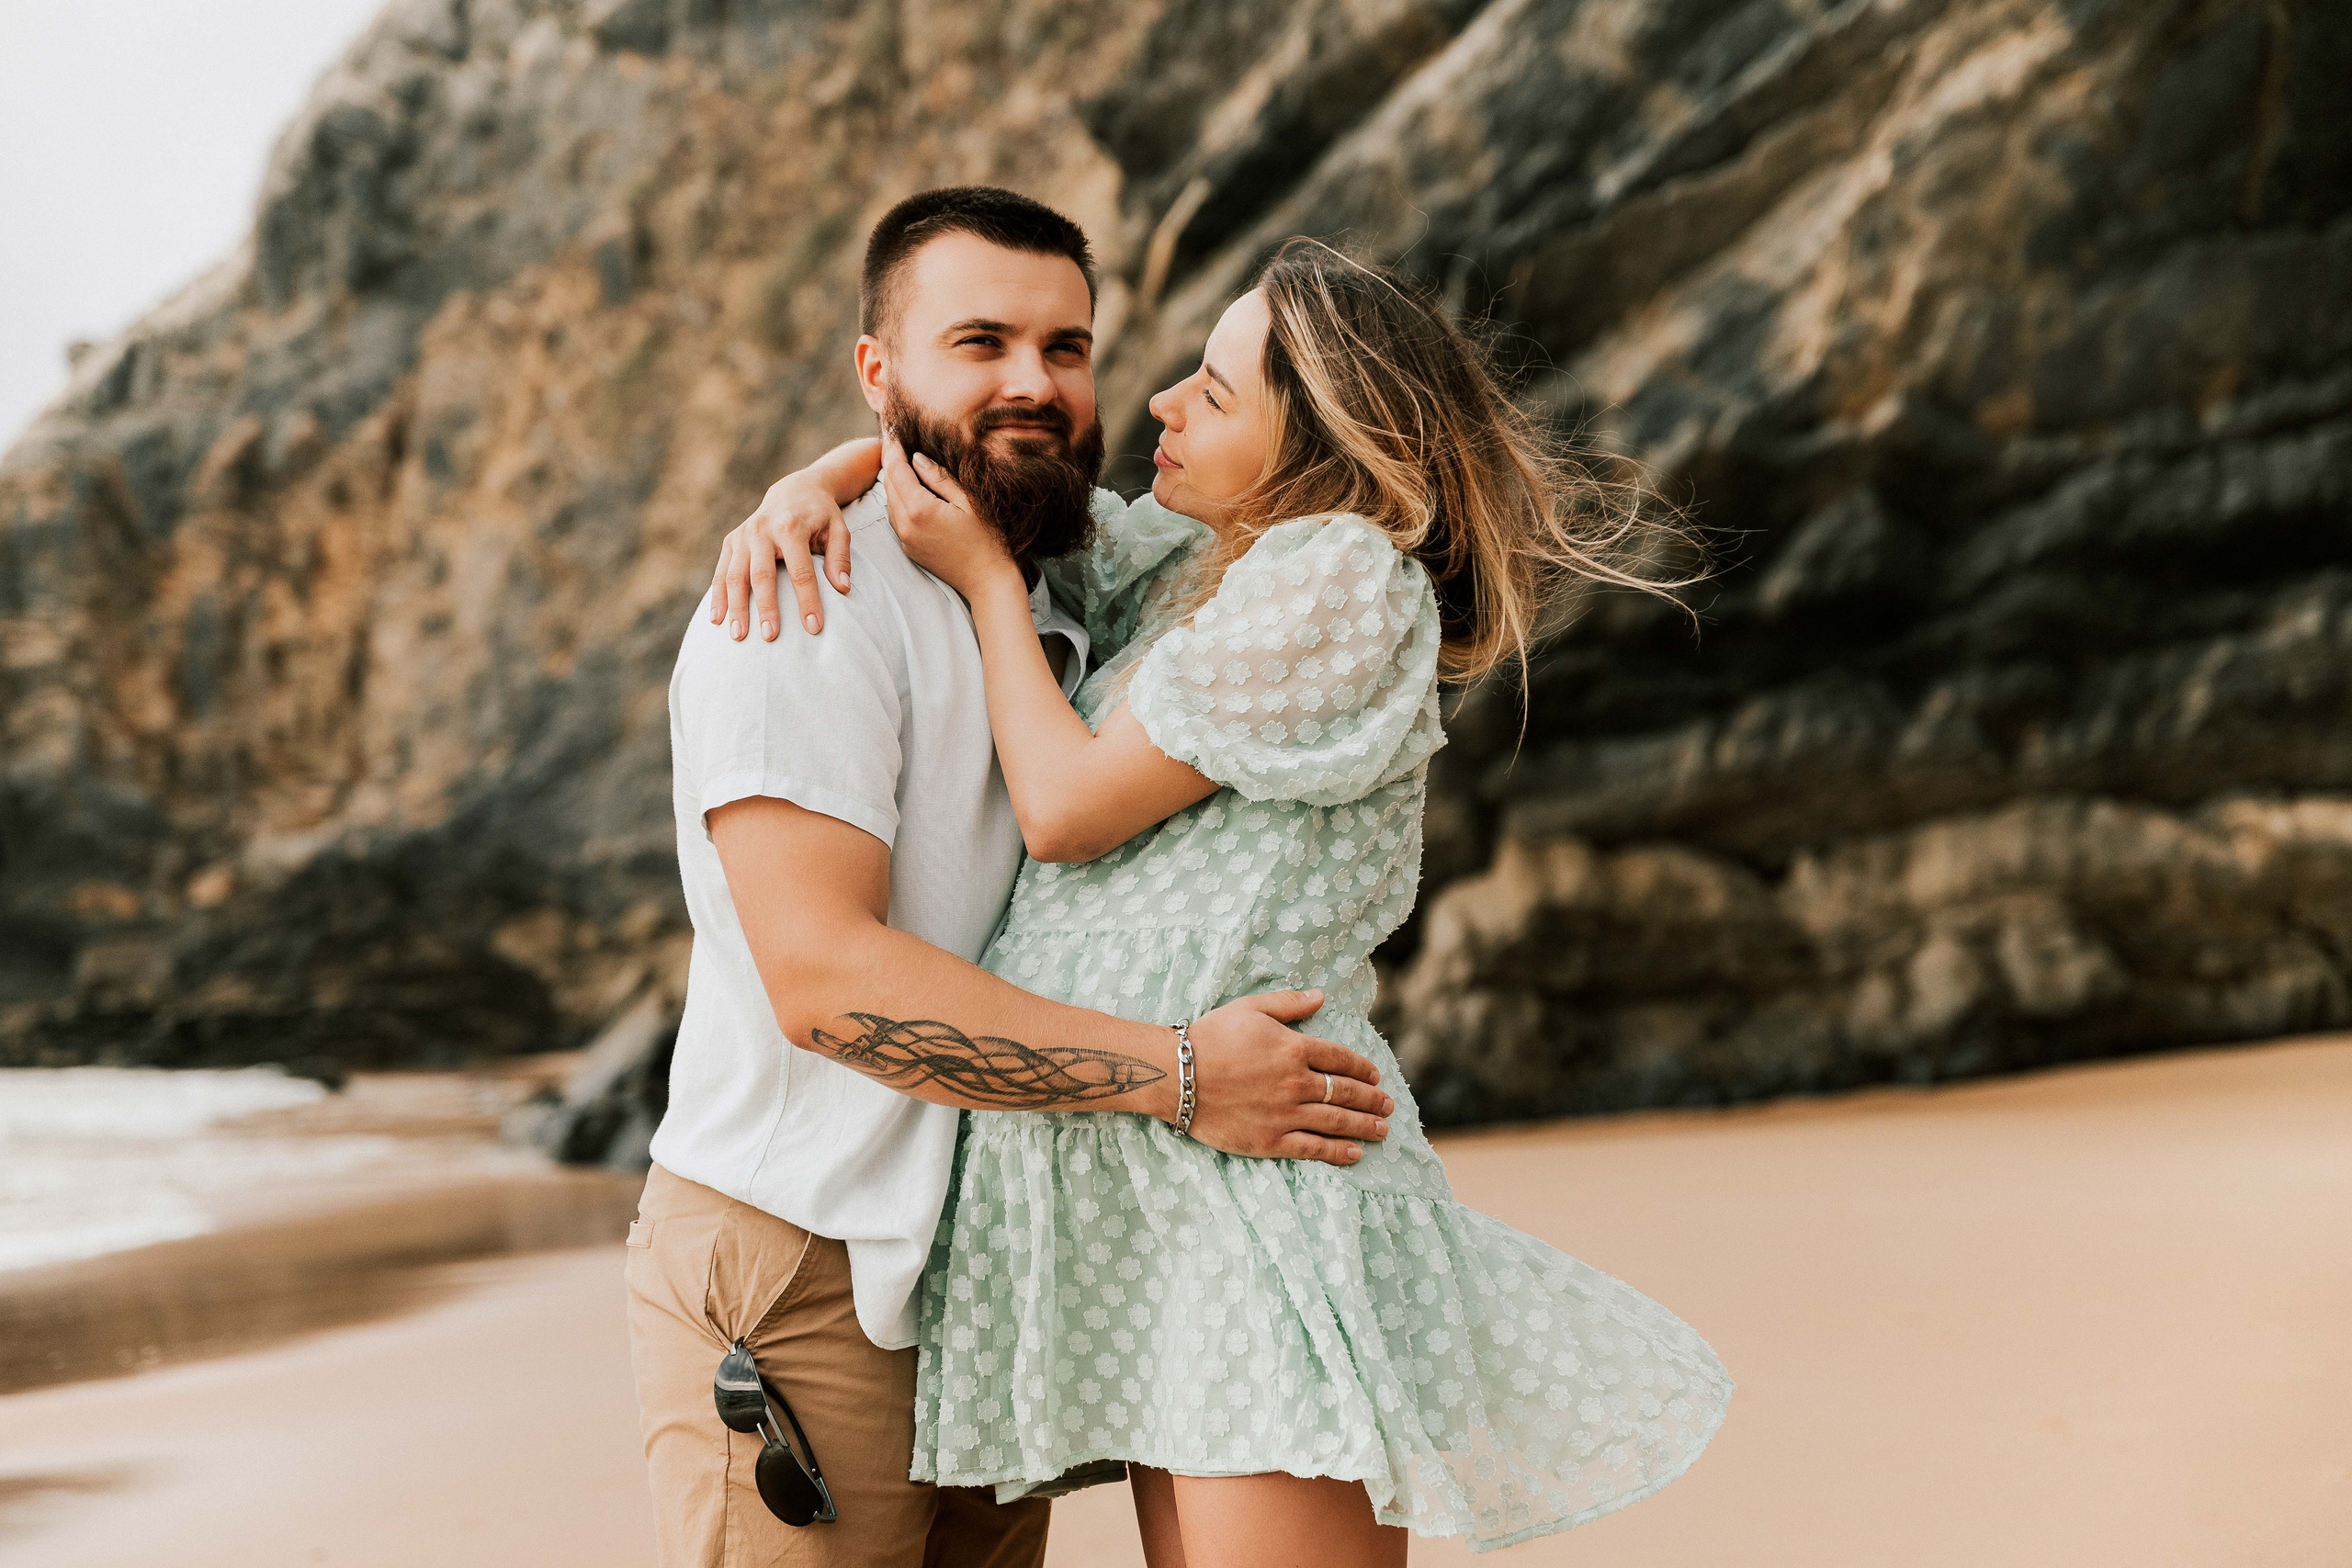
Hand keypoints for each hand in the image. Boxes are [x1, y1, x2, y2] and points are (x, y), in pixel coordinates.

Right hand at [707, 472, 852, 640]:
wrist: (794, 490)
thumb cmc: (820, 516)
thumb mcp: (838, 529)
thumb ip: (840, 558)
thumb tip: (842, 588)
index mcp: (791, 527)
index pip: (800, 571)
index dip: (807, 600)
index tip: (814, 627)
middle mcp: (762, 530)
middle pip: (761, 575)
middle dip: (766, 608)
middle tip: (770, 637)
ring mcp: (743, 536)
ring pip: (735, 576)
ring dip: (736, 608)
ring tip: (739, 636)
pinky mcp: (731, 541)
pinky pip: (721, 572)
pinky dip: (717, 597)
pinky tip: (717, 620)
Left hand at [880, 433, 1017, 598]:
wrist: (986, 579)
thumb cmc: (986, 538)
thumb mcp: (967, 501)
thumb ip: (939, 477)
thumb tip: (917, 458)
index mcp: (920, 509)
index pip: (896, 470)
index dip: (894, 448)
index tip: (893, 431)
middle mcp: (905, 525)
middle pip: (888, 484)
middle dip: (891, 461)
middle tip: (896, 440)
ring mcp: (905, 538)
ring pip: (889, 501)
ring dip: (894, 481)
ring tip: (903, 462)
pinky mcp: (908, 548)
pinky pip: (896, 517)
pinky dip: (899, 499)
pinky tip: (910, 490)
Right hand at [1181, 989, 1393, 1165]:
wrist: (1176, 1075)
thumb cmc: (1209, 1037)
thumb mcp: (1250, 1009)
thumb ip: (1288, 1003)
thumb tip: (1321, 996)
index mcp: (1294, 1048)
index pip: (1341, 1059)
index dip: (1362, 1068)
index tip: (1375, 1075)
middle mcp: (1296, 1082)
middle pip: (1345, 1092)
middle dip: (1372, 1099)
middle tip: (1388, 1105)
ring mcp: (1285, 1114)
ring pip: (1336, 1122)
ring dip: (1364, 1126)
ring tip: (1382, 1130)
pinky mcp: (1270, 1141)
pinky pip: (1313, 1148)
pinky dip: (1337, 1152)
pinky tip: (1354, 1154)